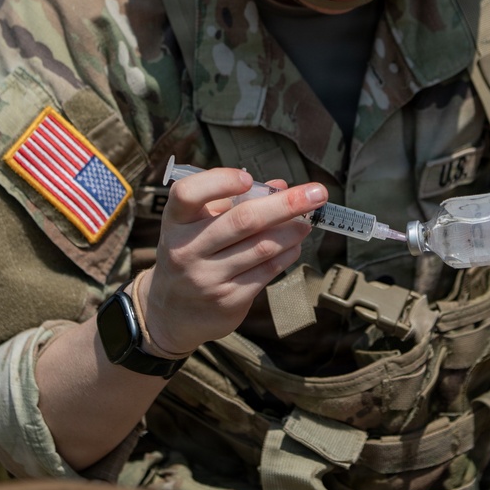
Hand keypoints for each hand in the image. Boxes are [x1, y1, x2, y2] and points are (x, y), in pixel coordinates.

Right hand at [138, 167, 327, 352]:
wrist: (172, 311)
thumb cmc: (192, 252)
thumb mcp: (198, 224)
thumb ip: (234, 202)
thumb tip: (281, 186)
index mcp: (175, 222)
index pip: (188, 194)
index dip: (220, 182)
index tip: (249, 179)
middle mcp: (187, 250)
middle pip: (243, 220)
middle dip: (286, 204)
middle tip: (318, 193)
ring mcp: (208, 278)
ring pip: (262, 247)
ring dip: (293, 231)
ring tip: (309, 221)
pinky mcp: (229, 300)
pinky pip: (267, 271)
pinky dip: (287, 254)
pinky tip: (295, 244)